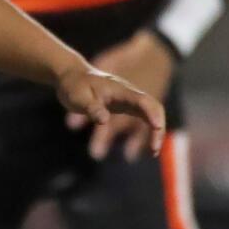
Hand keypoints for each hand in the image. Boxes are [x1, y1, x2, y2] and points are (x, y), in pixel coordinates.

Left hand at [62, 32, 170, 160]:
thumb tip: (104, 121)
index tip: (157, 128)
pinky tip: (144, 146)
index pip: (142, 100)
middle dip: (158, 127)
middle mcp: (128, 94)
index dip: (152, 114)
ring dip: (154, 131)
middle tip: (154, 149)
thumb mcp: (78, 97)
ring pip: (149, 113)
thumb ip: (92, 108)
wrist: (71, 75)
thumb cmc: (73, 85)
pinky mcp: (125, 105)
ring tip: (152, 152)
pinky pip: (142, 117)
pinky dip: (147, 129)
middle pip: (152, 107)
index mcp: (119, 90)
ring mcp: (128, 99)